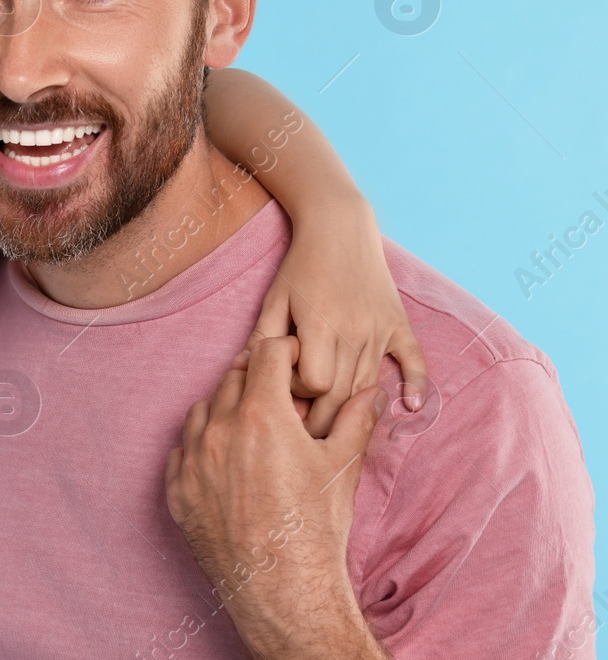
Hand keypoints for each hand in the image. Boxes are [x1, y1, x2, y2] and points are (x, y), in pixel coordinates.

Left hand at [165, 337, 382, 658]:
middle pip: (233, 378)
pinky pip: (182, 451)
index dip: (286, 354)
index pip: (267, 353)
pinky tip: (226, 465)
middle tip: (279, 398)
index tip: (296, 366)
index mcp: (262, 415)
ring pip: (203, 411)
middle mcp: (219, 430)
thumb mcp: (341, 467)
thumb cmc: (316, 529)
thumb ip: (355, 420)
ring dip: (226, 411)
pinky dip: (202, 448)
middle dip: (257, 380)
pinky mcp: (176, 490)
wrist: (283, 589)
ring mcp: (191, 461)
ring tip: (253, 433)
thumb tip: (370, 391)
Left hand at [253, 202, 428, 436]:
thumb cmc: (300, 266)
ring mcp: (380, 329)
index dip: (298, 392)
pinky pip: (414, 360)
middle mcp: (354, 330)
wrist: (340, 228)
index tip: (286, 386)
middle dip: (321, 417)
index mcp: (320, 325)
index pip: (315, 383)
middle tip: (304, 432)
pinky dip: (416, 384)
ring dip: (353, 409)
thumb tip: (244, 373)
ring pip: (370, 384)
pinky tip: (411, 405)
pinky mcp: (398, 324)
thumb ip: (263, 338)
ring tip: (333, 427)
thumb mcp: (274, 300)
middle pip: (344, 393)